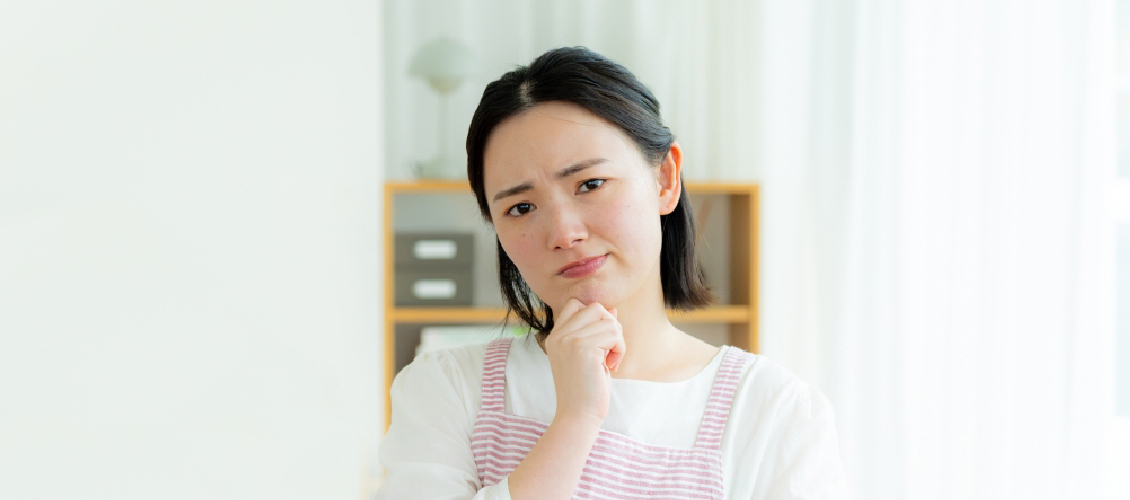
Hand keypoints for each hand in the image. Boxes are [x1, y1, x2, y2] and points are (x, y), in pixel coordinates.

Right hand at [542, 298, 624, 423]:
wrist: (578, 415)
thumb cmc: (586, 390)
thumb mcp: (591, 355)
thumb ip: (597, 331)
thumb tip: (612, 309)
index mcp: (555, 336)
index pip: (576, 304)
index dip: (595, 317)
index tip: (601, 342)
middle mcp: (559, 334)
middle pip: (595, 308)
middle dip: (610, 326)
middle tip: (610, 351)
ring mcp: (568, 339)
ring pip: (607, 319)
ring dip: (617, 339)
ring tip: (611, 360)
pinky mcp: (582, 346)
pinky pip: (614, 333)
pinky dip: (620, 348)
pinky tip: (612, 365)